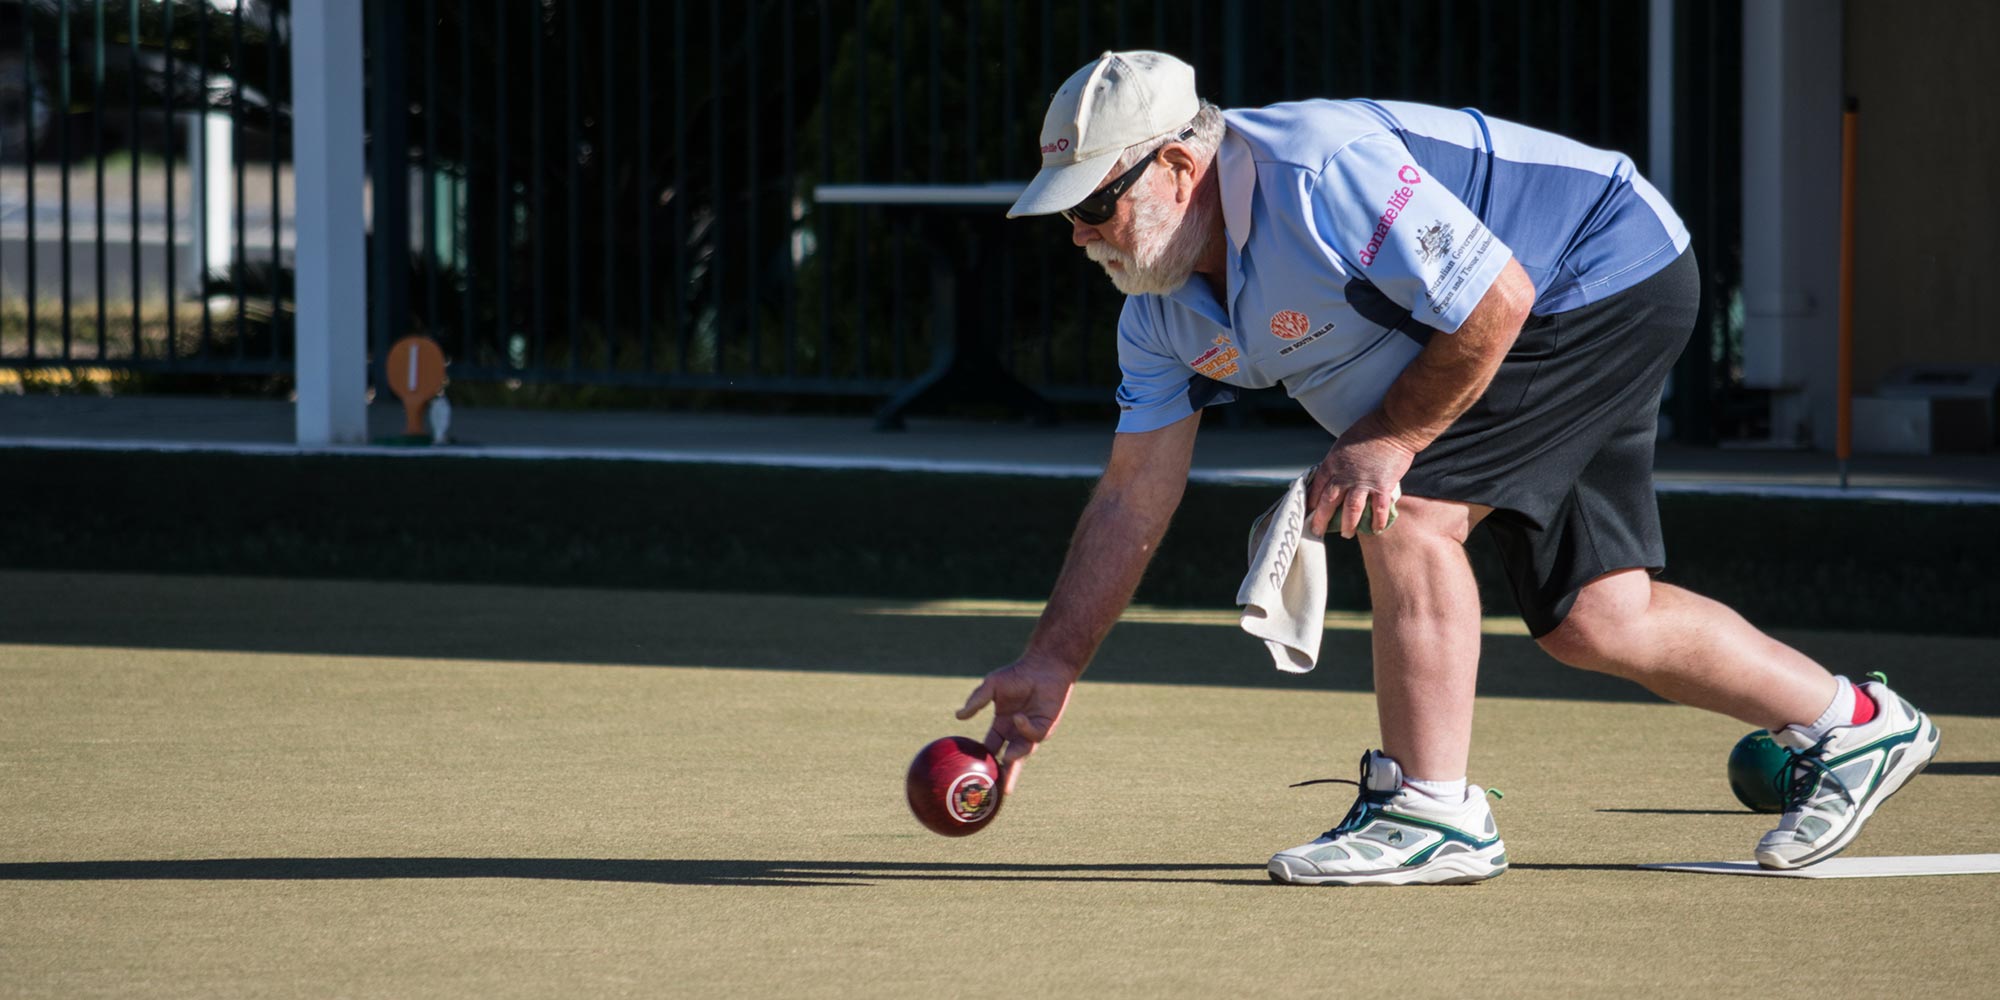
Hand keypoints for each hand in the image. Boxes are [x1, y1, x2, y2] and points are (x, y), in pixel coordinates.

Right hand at [955, 657, 1076, 787]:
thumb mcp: (992, 686)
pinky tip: (1018, 717)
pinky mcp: (1046, 727)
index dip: (983, 759)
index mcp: (1002, 724)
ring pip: (1022, 751)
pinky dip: (1024, 729)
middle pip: (1008, 759)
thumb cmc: (1018, 673)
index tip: (972, 772)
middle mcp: (1016, 732)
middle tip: (994, 792)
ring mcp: (1031, 731)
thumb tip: (958, 716)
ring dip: (1014, 758)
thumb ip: (976, 701)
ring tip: (1006, 762)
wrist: (1043, 665)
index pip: (991, 747)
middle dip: (1002, 775)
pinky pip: (1033, 735)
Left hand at [1308, 411, 1418, 538]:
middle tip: (1317, 531)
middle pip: (1329, 502)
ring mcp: (1363, 482)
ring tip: (1346, 534)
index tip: (1309, 512)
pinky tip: (1376, 530)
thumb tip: (1333, 477)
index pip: (1317, 487)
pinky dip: (1377, 521)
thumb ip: (1337, 463)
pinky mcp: (1382, 486)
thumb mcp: (1343, 445)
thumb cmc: (1368, 431)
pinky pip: (1378, 508)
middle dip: (1321, 519)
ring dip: (1348, 524)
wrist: (1393, 427)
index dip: (1312, 502)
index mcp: (1332, 463)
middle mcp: (1344, 475)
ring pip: (1351, 509)